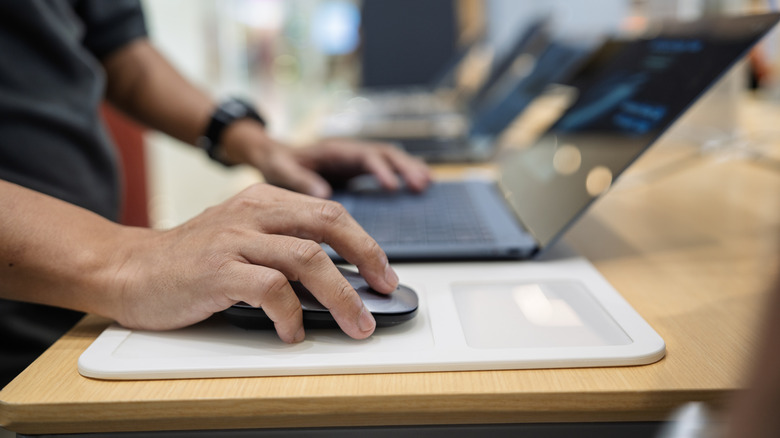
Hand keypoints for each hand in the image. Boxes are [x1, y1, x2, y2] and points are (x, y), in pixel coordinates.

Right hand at [109, 183, 398, 342]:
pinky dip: (291, 315)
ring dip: (340, 296)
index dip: (364, 242)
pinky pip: (271, 290)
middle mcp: (252, 214)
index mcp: (262, 201)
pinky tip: (293, 332)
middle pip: (328, 224)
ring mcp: (234, 240)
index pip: (329, 211)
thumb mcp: (240, 236)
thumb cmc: (188, 260)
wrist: (127, 269)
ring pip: (307, 258)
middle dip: (366, 257)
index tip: (383, 271)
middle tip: (385, 288)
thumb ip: (281, 243)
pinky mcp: (217, 271)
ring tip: (354, 323)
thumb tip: (337, 276)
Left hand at [220, 120, 430, 197]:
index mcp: (334, 150)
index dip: (380, 170)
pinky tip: (417, 187)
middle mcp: (348, 151)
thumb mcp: (281, 169)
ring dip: (408, 169)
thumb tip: (322, 193)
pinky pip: (385, 169)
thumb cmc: (276, 163)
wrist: (271, 156)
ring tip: (426, 184)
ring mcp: (355, 160)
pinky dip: (402, 175)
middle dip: (404, 167)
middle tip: (421, 184)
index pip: (364, 156)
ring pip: (389, 159)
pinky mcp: (356, 170)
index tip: (393, 186)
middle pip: (384, 153)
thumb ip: (299, 179)